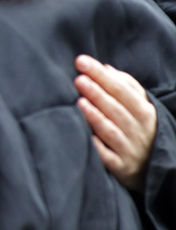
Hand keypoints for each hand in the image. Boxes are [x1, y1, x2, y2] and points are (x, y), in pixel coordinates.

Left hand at [74, 54, 156, 191]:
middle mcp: (140, 131)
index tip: (82, 61)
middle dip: (97, 92)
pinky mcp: (121, 168)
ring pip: (111, 130)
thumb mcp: (139, 107)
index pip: (122, 89)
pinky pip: (107, 156)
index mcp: (145, 112)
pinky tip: (85, 135)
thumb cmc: (138, 129)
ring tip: (80, 101)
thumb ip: (125, 86)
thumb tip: (105, 67)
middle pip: (117, 109)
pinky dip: (96, 146)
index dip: (102, 75)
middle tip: (79, 79)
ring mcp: (130, 150)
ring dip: (96, 116)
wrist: (148, 168)